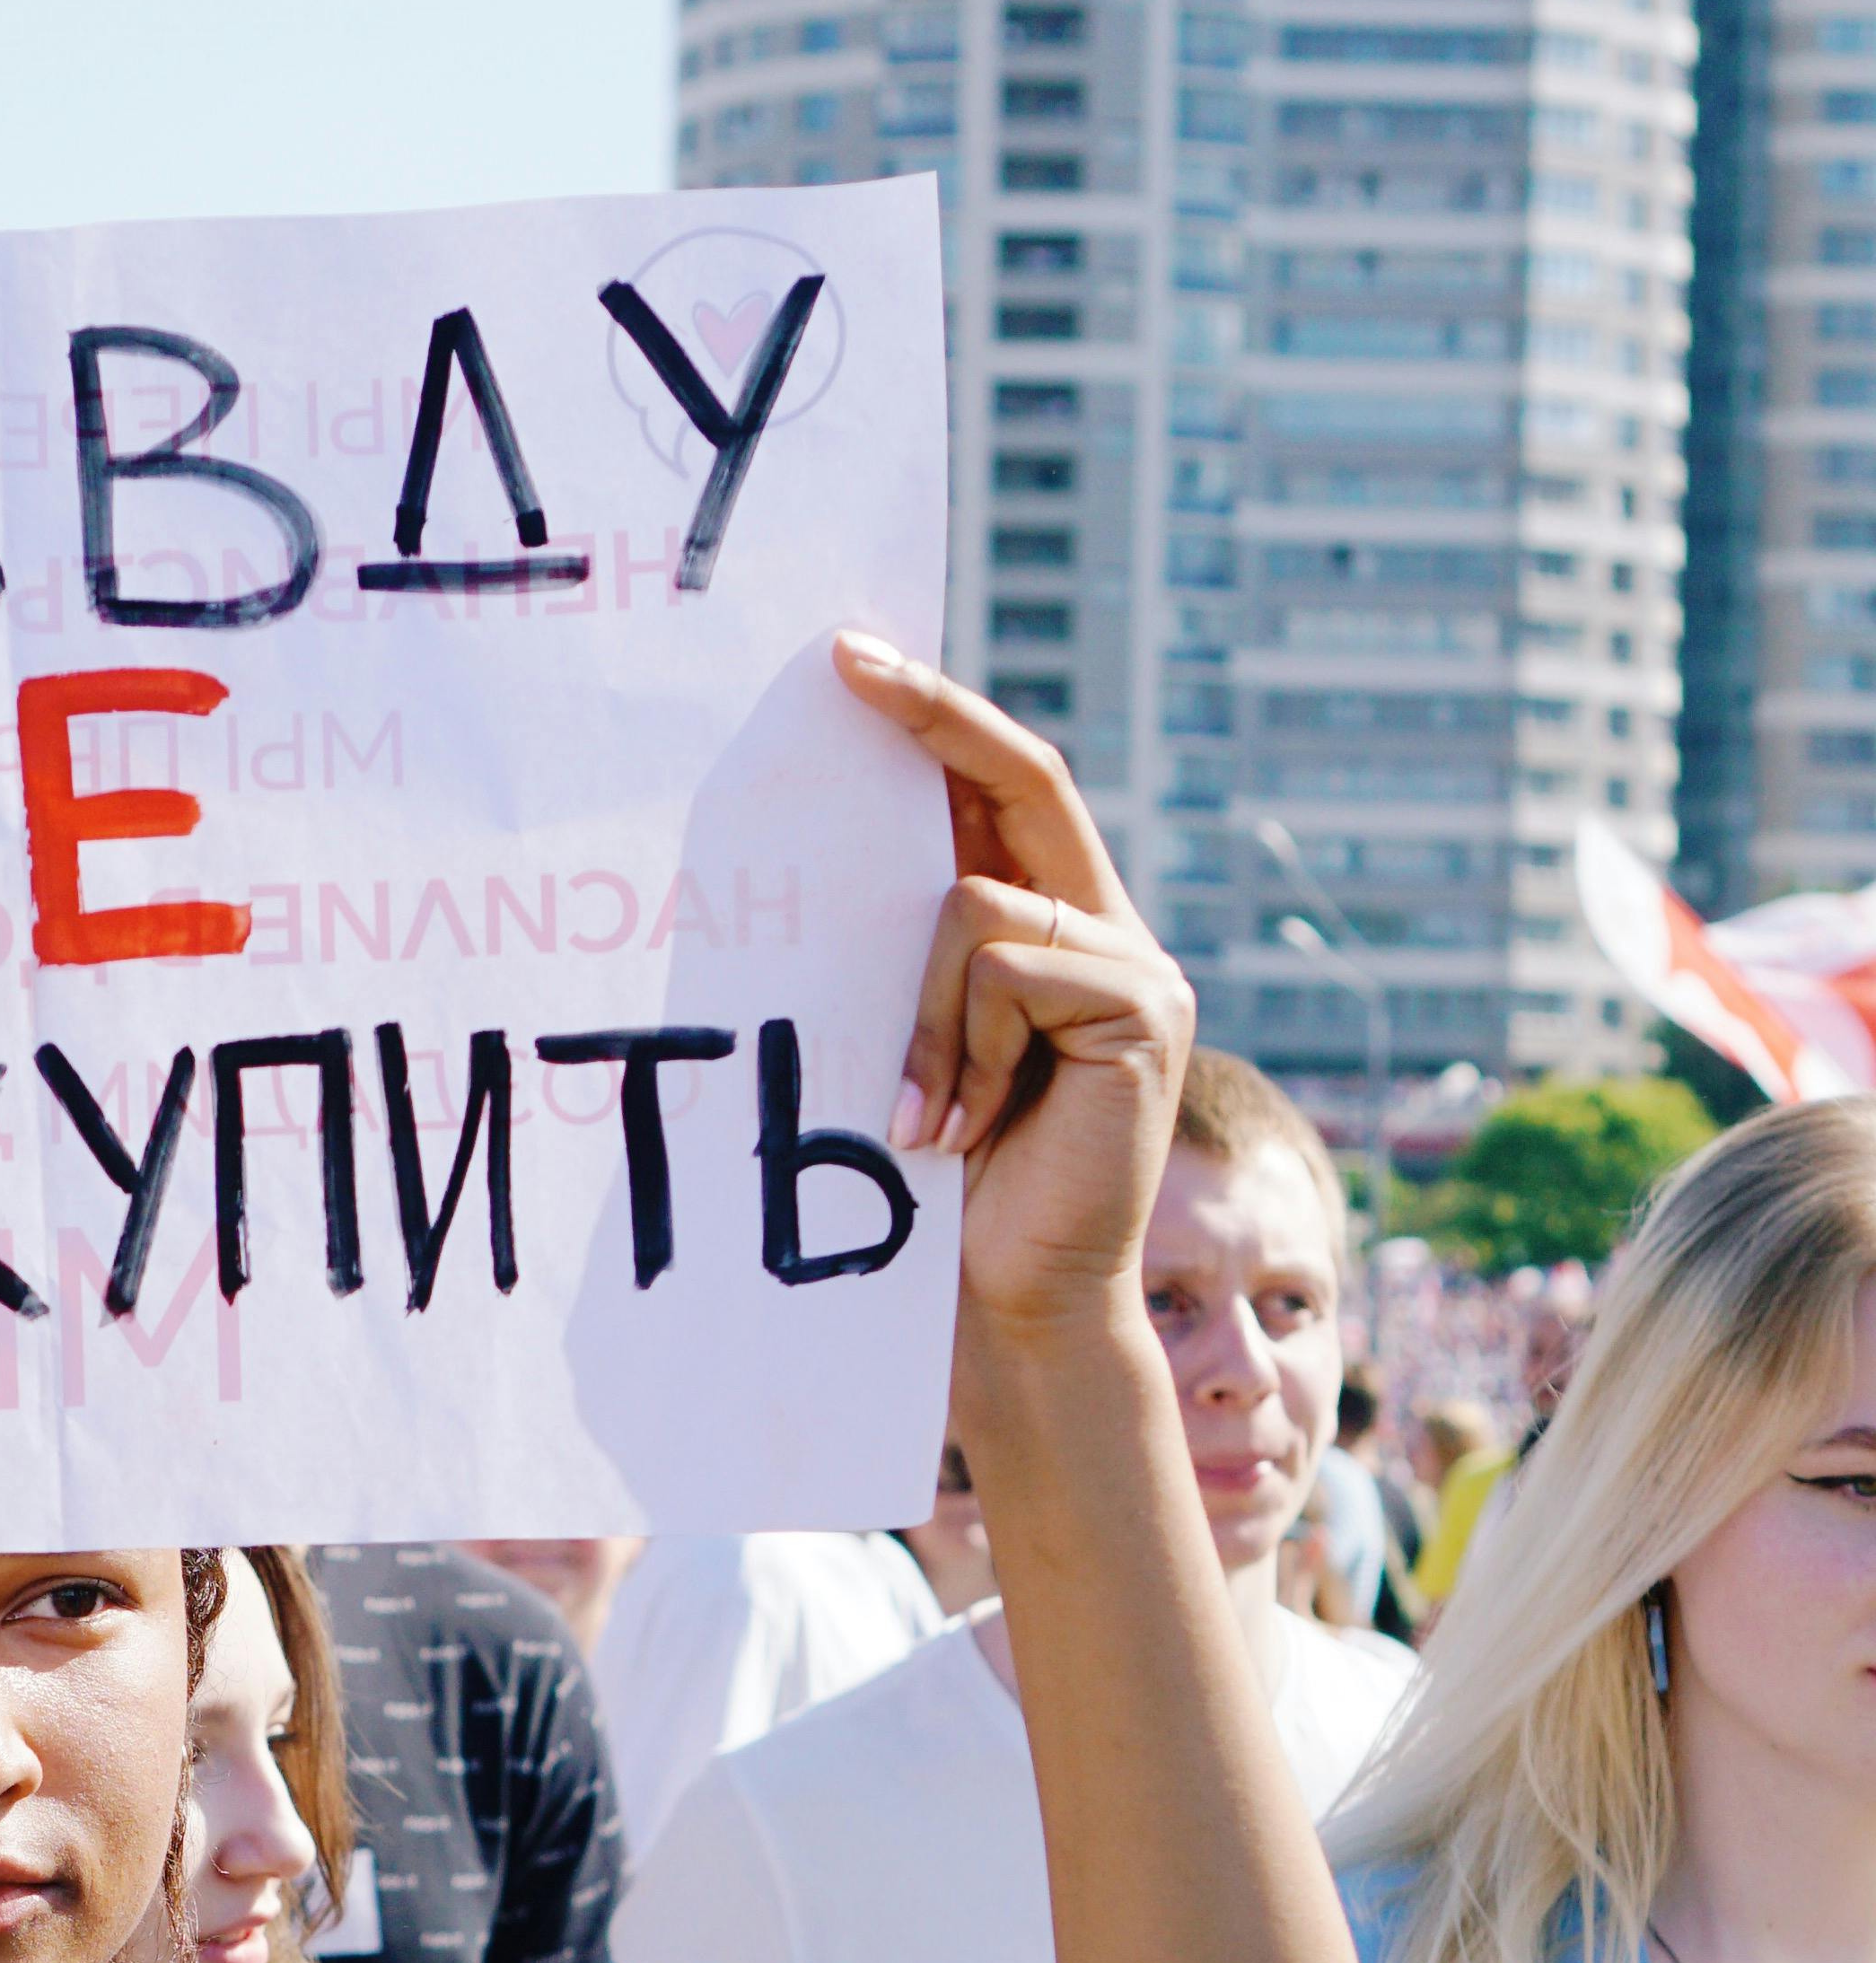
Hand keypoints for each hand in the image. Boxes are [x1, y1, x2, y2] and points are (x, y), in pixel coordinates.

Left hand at [835, 636, 1195, 1341]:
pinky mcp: (1145, 1011)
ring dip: (916, 1010)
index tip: (849, 657)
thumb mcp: (902, 1038)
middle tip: (845, 667)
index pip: (1002, 787)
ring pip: (976, 905)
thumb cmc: (939, 1186)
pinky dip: (956, 1046)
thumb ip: (896, 948)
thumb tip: (818, 835)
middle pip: (1025, 779)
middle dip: (931, 717)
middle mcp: (1106, 931)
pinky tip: (954, 1130)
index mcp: (1047, 928)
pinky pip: (1008, 968)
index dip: (936, 715)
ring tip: (911, 1117)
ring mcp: (1136, 967)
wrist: (1009, 1304)